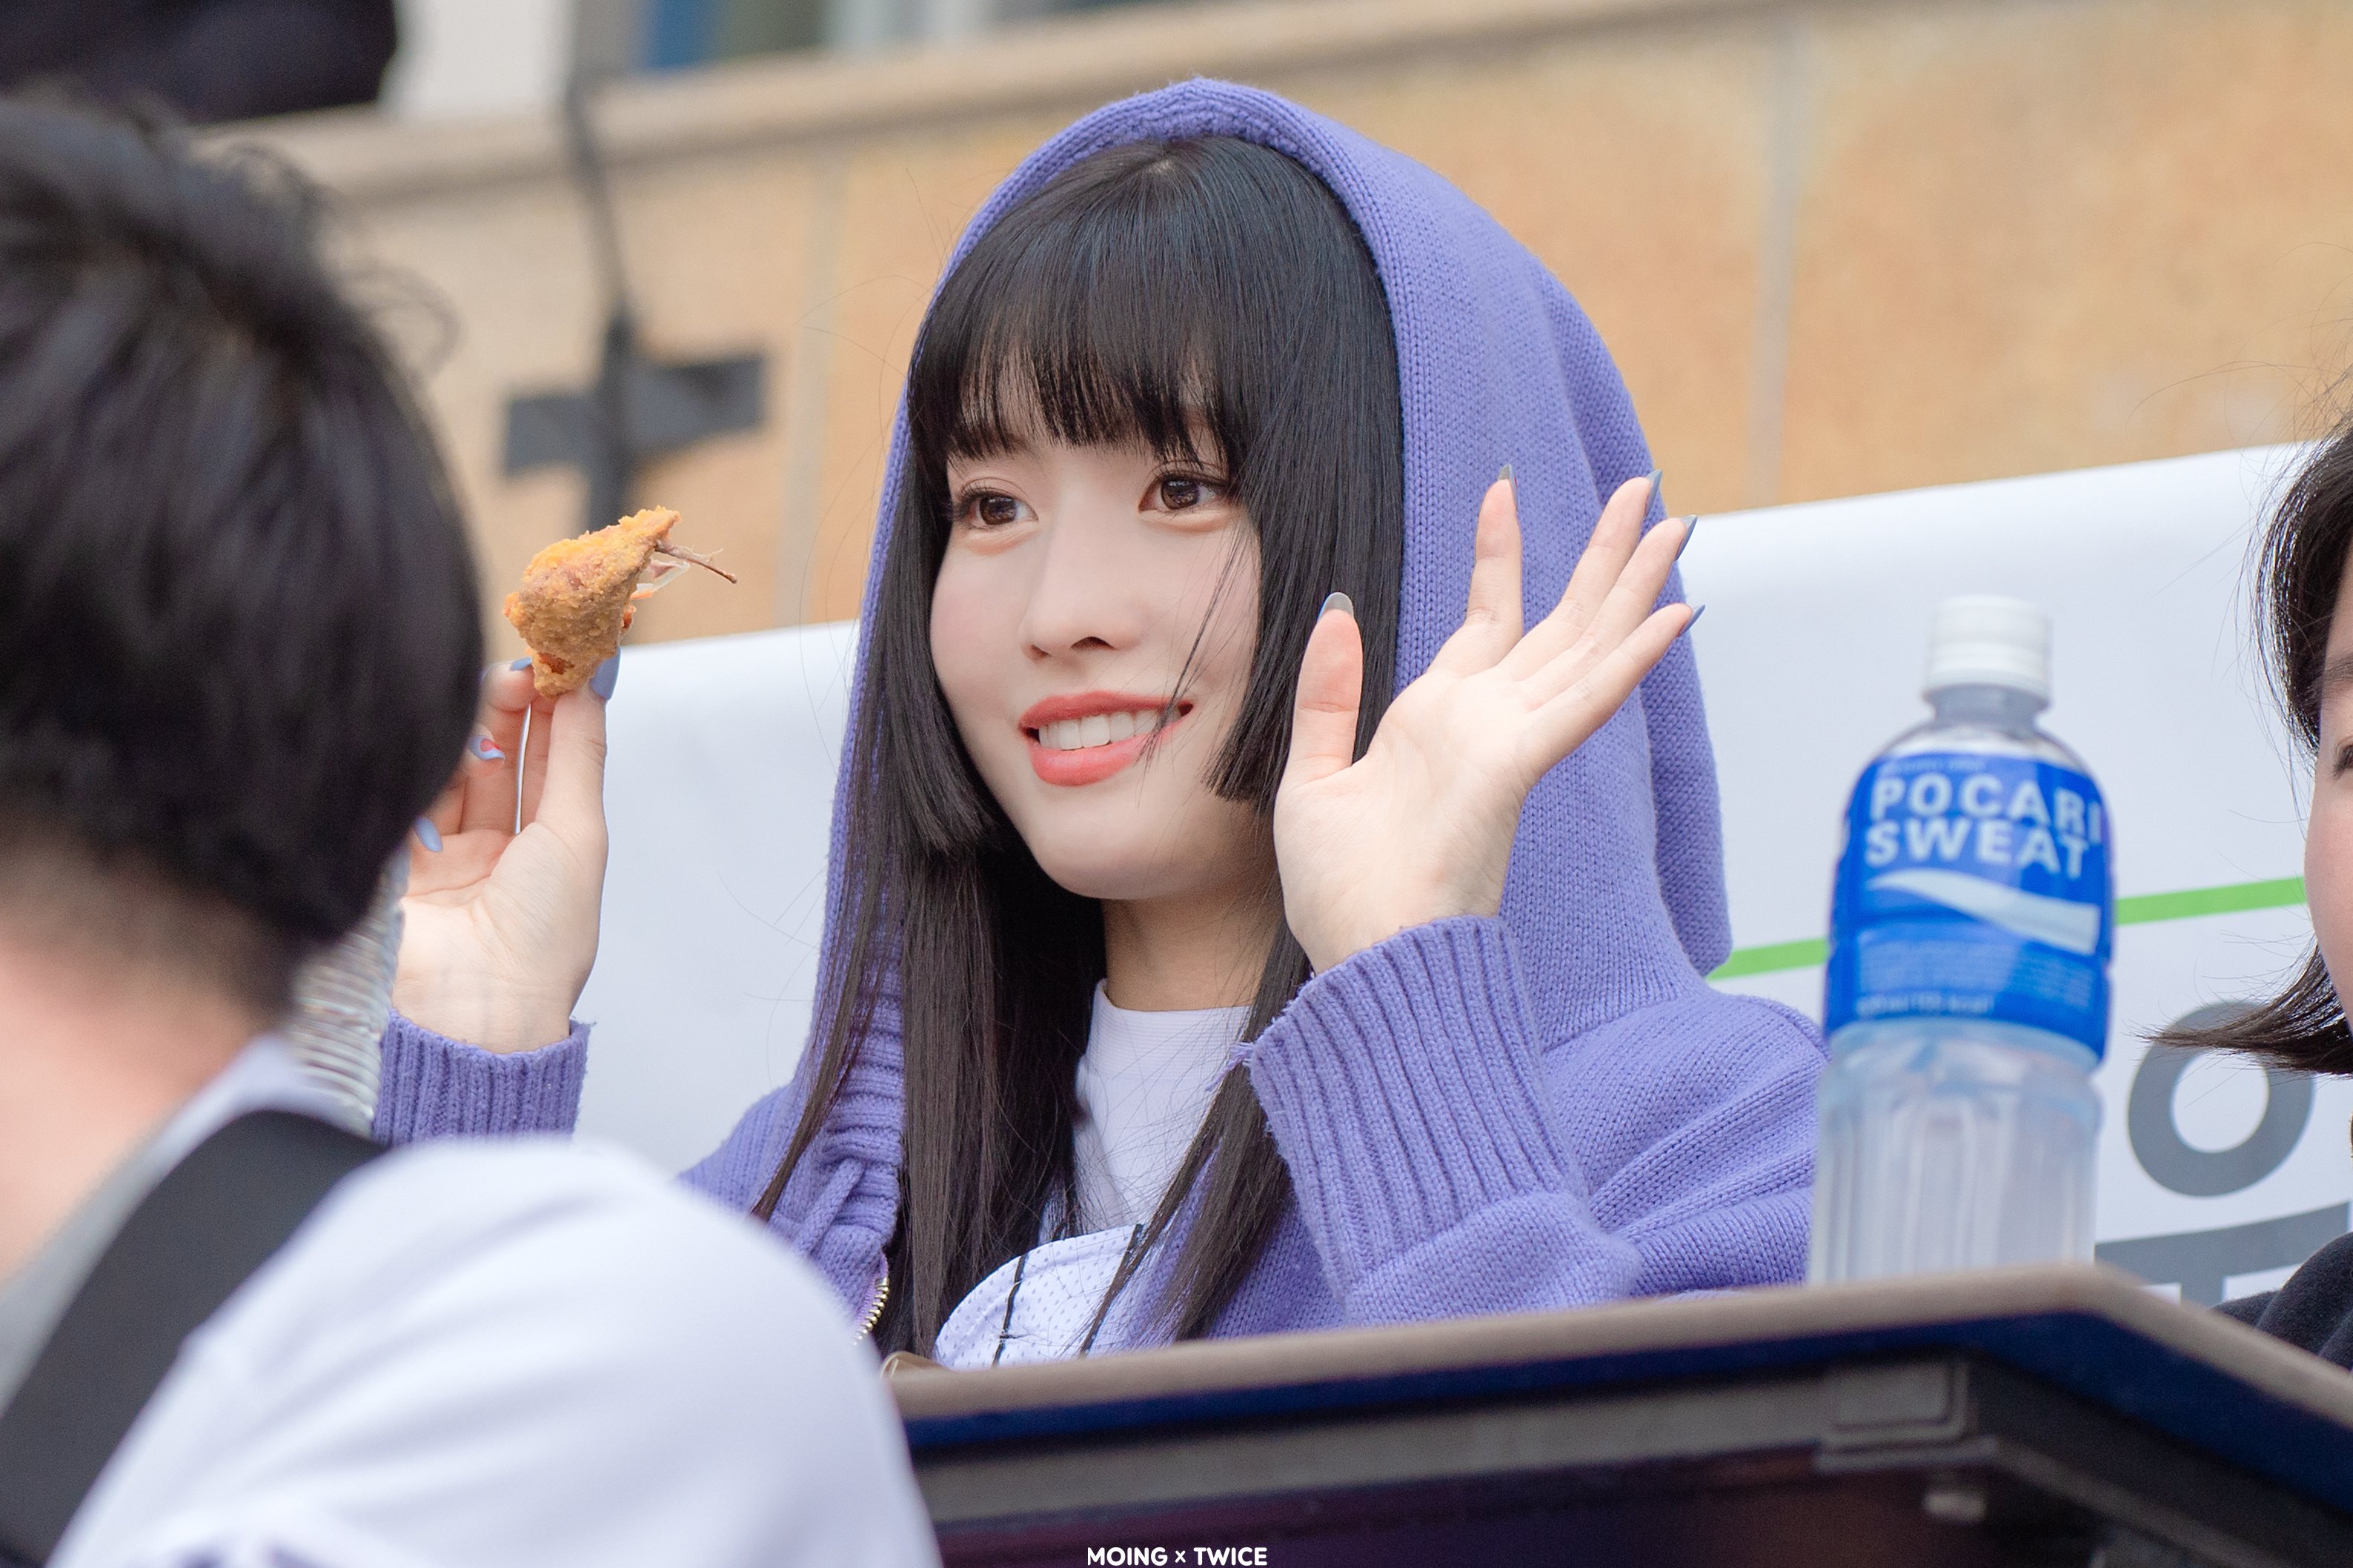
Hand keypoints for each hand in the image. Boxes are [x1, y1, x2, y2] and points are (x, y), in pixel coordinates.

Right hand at [391, 660, 611, 1051]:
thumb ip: (578, 754)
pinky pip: (406, 795)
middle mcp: (496, 856)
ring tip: (498, 685)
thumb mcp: (577, 835)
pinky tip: (446, 724)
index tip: (560, 662)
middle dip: (512, 710)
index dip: (555, 713)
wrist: (473, 1010)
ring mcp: (441, 859)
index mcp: (550, 857)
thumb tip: (595, 683)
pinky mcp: (390, 863)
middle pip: (497, 761)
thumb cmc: (543, 937)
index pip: (550, 767)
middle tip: (524, 666)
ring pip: (451, 771)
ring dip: (475, 727)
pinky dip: (428, 759)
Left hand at [1275, 474, 1692, 971]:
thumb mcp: (1314, 777)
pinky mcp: (1514, 767)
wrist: (1366, 962)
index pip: (1483, 618)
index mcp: (1437, 721)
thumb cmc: (1342, 895)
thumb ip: (1330, 695)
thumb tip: (1339, 610)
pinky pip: (1582, 701)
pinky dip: (1628, 658)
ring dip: (1631, 584)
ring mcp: (1506, 743)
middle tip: (1637, 486)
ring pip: (1584, 644)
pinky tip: (1675, 614)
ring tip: (1673, 520)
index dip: (1498, 555)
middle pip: (1557, 620)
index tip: (1503, 488)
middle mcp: (1484, 723)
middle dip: (1598, 554)